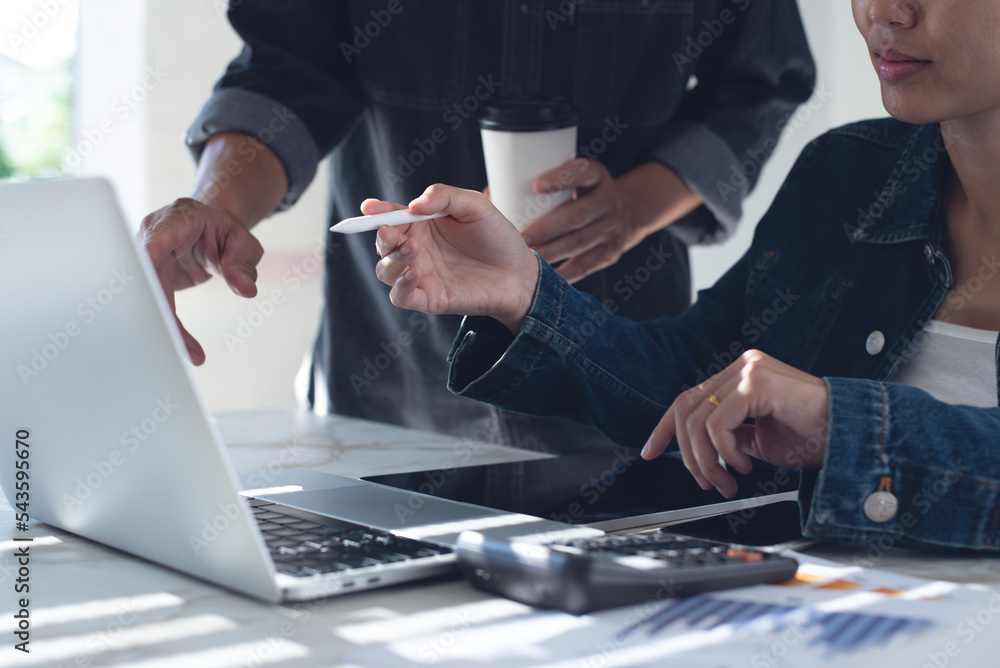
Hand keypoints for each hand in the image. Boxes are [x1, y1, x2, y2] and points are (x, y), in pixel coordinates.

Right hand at [138, 198, 263, 364]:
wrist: (212, 227)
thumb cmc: (227, 230)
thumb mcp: (243, 242)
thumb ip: (243, 264)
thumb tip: (246, 290)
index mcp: (177, 219)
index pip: (157, 239)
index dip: (149, 258)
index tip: (145, 280)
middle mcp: (153, 235)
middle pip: (149, 276)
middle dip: (162, 312)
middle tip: (182, 345)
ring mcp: (145, 255)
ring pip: (146, 294)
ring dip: (163, 325)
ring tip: (189, 352)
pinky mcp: (148, 275)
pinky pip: (153, 302)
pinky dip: (165, 324)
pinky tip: (179, 345)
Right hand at [371, 184, 538, 332]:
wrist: (519, 273)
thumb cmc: (497, 237)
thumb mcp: (476, 205)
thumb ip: (445, 197)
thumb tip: (413, 205)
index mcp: (422, 225)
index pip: (391, 216)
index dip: (377, 212)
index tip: (369, 207)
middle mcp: (417, 249)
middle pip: (383, 244)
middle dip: (382, 237)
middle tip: (392, 232)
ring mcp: (421, 275)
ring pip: (385, 271)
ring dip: (391, 260)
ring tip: (412, 249)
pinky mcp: (428, 298)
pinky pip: (400, 297)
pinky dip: (400, 286)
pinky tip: (415, 273)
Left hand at [522, 160, 700, 282]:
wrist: (627, 212)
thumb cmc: (583, 194)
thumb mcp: (574, 178)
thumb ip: (543, 182)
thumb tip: (491, 192)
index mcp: (596, 176)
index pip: (582, 172)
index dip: (561, 178)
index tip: (536, 185)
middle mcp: (609, 200)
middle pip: (575, 216)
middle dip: (545, 229)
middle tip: (518, 238)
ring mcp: (613, 228)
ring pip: (578, 243)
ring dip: (550, 252)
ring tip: (525, 258)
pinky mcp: (612, 252)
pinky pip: (585, 265)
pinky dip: (564, 272)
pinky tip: (546, 276)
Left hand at [641, 350, 829, 497]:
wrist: (852, 435)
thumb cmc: (814, 437)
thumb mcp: (758, 440)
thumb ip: (728, 438)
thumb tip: (699, 451)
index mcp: (740, 376)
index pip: (688, 399)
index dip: (665, 428)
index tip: (651, 453)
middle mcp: (742, 366)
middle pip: (687, 410)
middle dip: (689, 455)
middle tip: (707, 484)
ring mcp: (749, 371)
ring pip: (698, 419)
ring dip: (707, 460)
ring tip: (728, 481)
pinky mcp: (757, 383)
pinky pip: (718, 422)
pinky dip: (724, 451)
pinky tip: (745, 465)